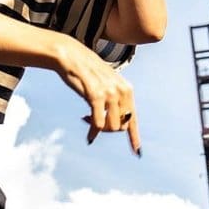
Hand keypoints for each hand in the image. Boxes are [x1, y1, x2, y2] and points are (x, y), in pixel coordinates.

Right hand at [54, 37, 138, 153]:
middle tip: (93, 121)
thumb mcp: (106, 84)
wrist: (71, 56)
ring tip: (87, 118)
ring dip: (100, 129)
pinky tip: (89, 136)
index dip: (134, 136)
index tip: (137, 152)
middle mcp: (121, 91)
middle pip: (122, 125)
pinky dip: (93, 133)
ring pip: (112, 127)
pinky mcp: (96, 96)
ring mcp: (110, 94)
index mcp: (126, 89)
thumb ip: (114, 100)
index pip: (133, 117)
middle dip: (109, 129)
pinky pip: (99, 124)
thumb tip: (117, 124)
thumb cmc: (86, 72)